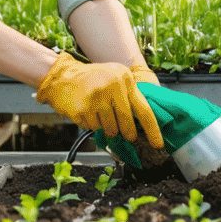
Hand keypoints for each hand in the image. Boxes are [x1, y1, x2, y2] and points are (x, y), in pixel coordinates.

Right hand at [34, 54, 162, 147]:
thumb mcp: (115, 79)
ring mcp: (97, 98)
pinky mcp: (83, 109)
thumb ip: (129, 96)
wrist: (62, 77)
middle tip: (128, 135)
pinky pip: (94, 128)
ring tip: (100, 114)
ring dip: (107, 128)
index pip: (143, 109)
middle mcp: (113, 87)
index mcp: (125, 79)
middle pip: (127, 123)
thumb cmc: (93, 80)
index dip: (152, 129)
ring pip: (110, 129)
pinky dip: (92, 125)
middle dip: (128, 133)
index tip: (158, 144)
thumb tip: (142, 125)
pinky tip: (87, 113)